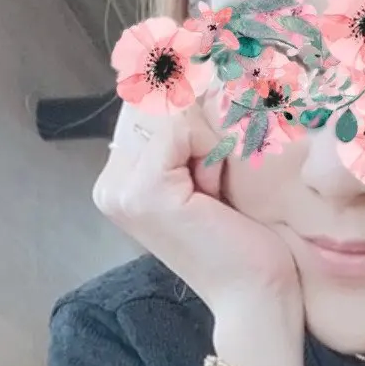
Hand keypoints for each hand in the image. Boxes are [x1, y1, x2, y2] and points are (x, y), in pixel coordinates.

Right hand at [95, 101, 304, 365]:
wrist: (255, 296)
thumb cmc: (243, 244)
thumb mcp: (208, 177)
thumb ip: (185, 134)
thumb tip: (184, 68)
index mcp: (118, 182)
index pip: (145, 105)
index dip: (189, 118)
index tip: (206, 158)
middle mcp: (109, 185)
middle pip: (156, 106)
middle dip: (199, 135)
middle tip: (212, 193)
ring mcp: (121, 189)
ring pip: (172, 117)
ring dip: (207, 148)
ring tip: (214, 198)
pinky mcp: (145, 190)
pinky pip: (183, 131)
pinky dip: (211, 158)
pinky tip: (214, 200)